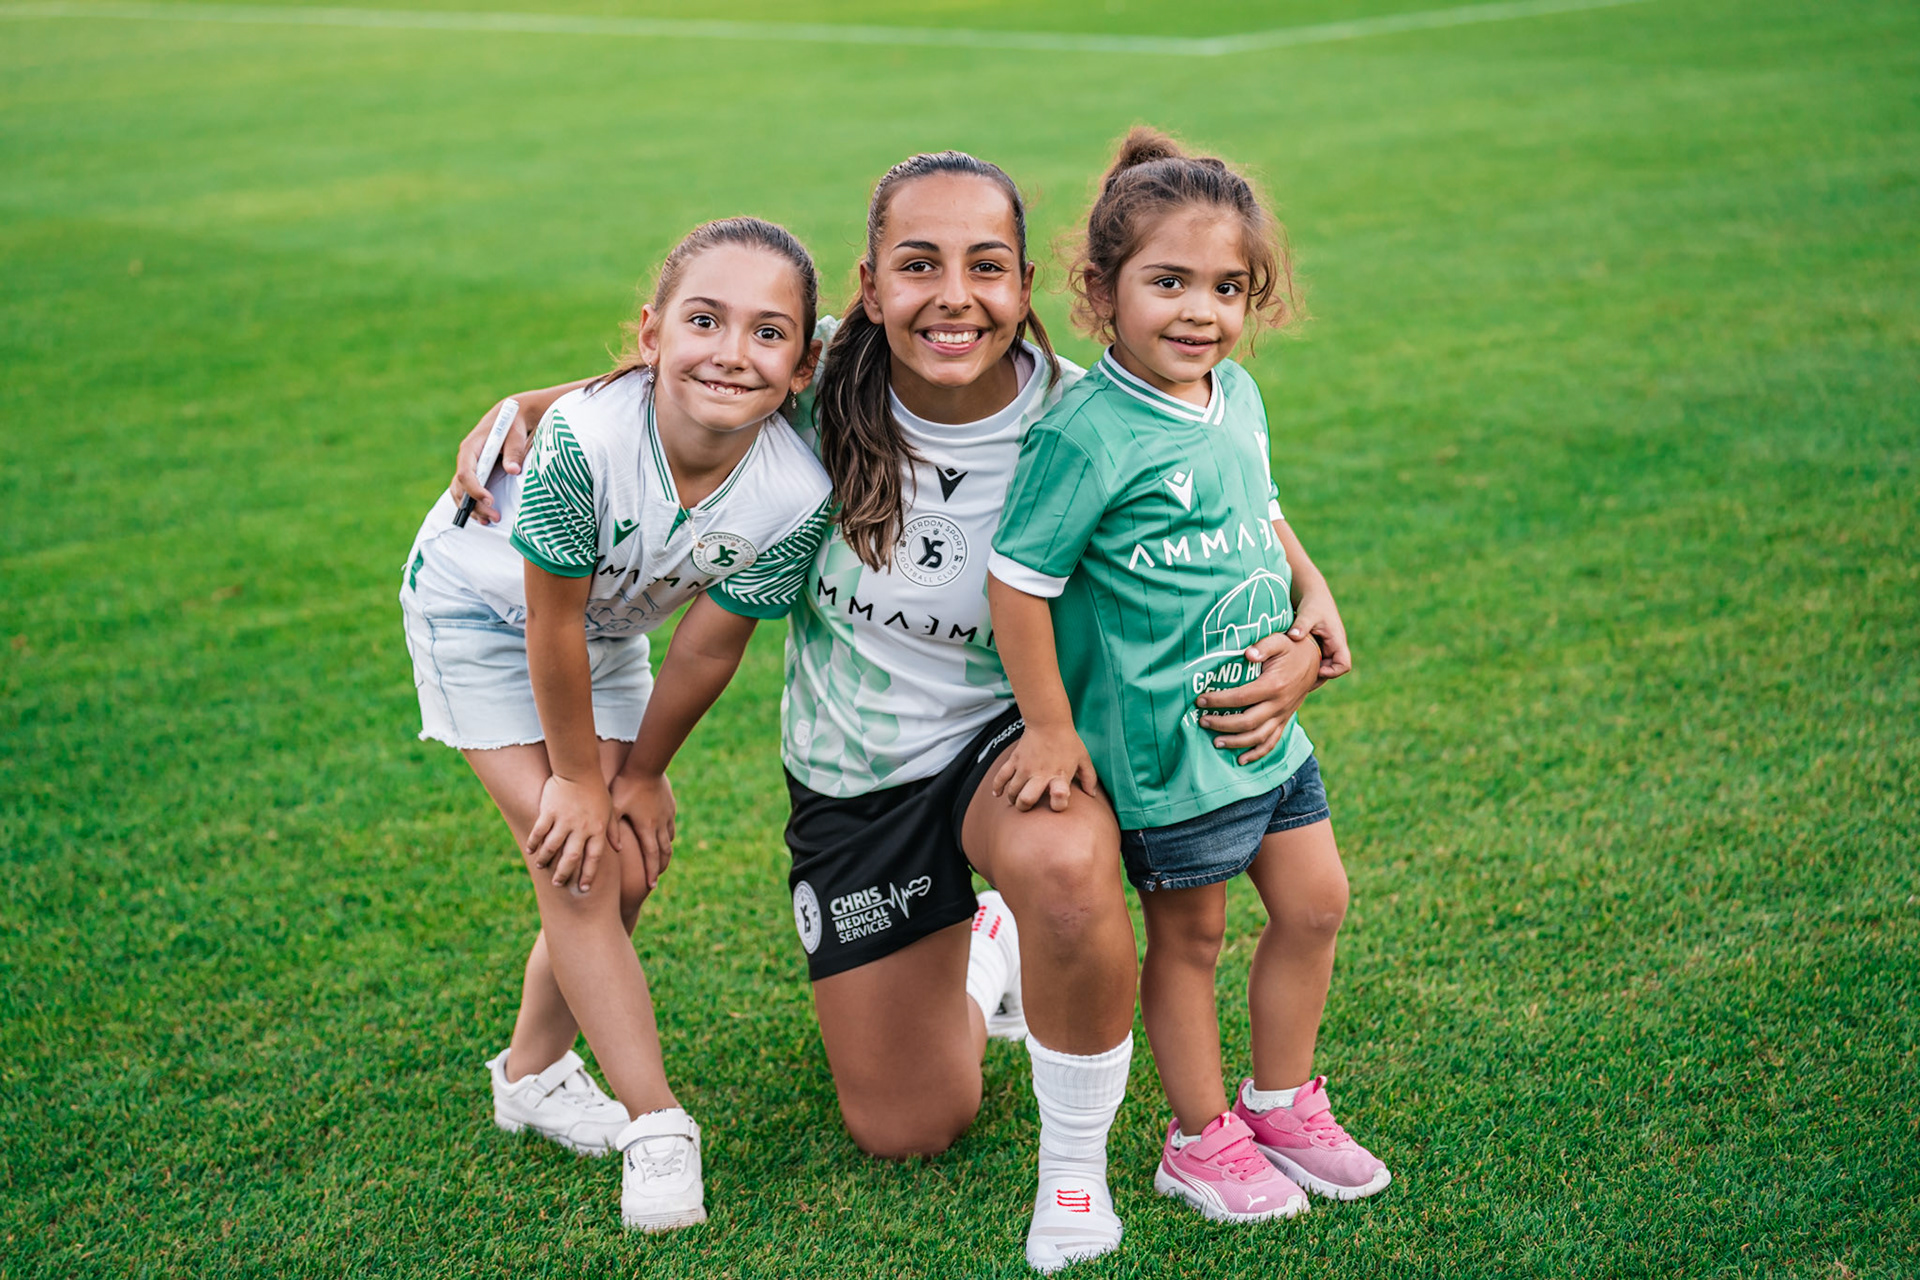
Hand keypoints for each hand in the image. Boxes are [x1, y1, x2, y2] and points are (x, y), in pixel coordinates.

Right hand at [449, 396, 537, 525]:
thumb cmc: (514, 423)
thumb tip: (513, 471)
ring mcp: (470, 467)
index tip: (490, 501)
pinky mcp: (477, 474)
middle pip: (461, 488)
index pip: (466, 473)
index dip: (475, 490)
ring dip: (473, 509)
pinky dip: (474, 506)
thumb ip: (514, 450)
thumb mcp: (515, 433)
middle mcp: (466, 459)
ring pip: (461, 493)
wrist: (514, 416)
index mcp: (471, 448)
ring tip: (490, 521)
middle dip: (475, 505)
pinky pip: (468, 493)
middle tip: (495, 517)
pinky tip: (484, 518)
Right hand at [527, 774, 611, 890]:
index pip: (594, 858)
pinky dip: (534, 843)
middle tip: (558, 883)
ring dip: (546, 860)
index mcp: (597, 829)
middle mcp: (581, 828)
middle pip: (572, 858)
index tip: (584, 888)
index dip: (589, 875)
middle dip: (565, 874)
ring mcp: (564, 820)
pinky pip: (539, 831)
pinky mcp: (549, 811)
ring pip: (552, 847)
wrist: (579, 769)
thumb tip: (618, 849)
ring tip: (542, 867)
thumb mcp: (610, 810)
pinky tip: (531, 850)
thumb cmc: (597, 790)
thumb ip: (613, 831)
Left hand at [609, 771, 675, 891]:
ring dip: (665, 853)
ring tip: (659, 861)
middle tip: (655, 879)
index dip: (651, 873)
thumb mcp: (613, 808)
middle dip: (659, 868)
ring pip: (669, 840)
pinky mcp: (670, 806)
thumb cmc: (625, 786)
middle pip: (664, 853)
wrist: (646, 765)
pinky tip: (663, 837)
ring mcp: (667, 815)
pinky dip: (668, 836)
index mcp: (646, 828)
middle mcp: (660, 825)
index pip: (651, 857)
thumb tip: (617, 850)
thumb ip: (612, 830)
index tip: (651, 886)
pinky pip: (671, 826)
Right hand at [989, 726, 1103, 812]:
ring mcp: (1025, 768)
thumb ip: (1089, 778)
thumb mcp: (1084, 759)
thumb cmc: (1068, 741)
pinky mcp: (1014, 761)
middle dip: (1025, 807)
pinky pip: (1001, 777)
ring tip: (1017, 799)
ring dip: (1014, 799)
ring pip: (1012, 792)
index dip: (1058, 806)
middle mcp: (1040, 775)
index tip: (1057, 804)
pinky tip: (998, 794)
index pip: (1059, 799)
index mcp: (1060, 776)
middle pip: (1026, 800)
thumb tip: (1091, 795)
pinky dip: (997, 788)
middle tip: (1028, 805)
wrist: (1048, 721)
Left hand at [1195, 632, 1319, 764]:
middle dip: (1222, 724)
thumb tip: (1247, 653)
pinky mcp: (1285, 720)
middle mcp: (1279, 704)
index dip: (1219, 700)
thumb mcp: (1279, 640)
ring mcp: (1283, 715)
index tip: (1200, 700)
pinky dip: (1257, 753)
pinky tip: (1241, 760)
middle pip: (1247, 722)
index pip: (1241, 698)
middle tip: (1202, 721)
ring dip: (1236, 743)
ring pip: (1258, 736)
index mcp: (1274, 685)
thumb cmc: (1291, 647)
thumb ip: (1263, 646)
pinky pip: (1272, 741)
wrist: (1315, 659)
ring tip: (1215, 742)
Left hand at [1287, 587, 1351, 683]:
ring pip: (1322, 666)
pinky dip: (1305, 664)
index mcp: (1337, 640)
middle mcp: (1333, 645)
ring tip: (1293, 674)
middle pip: (1332, 670)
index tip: (1316, 670)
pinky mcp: (1317, 645)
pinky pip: (1314, 661)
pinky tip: (1289, 665)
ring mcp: (1326, 646)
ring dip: (1310, 671)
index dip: (1333, 672)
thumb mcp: (1307, 613)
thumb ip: (1301, 625)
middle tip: (1299, 678)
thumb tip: (1294, 637)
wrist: (1311, 592)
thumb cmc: (1312, 602)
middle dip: (1318, 676)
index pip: (1344, 665)